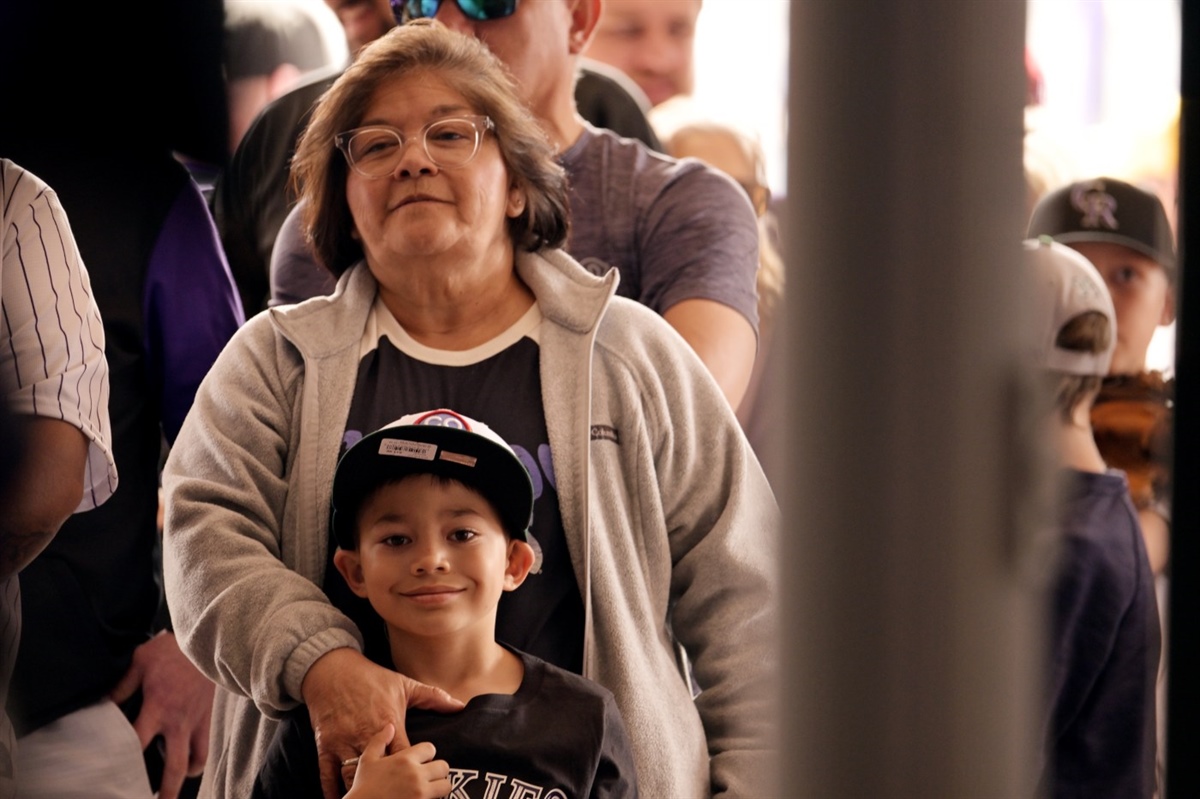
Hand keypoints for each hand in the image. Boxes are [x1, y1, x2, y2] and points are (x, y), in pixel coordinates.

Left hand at [109, 631, 214, 798]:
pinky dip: (198, 760)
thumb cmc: (171, 650)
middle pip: (174, 766)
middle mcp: (178, 721)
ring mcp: (195, 722)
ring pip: (194, 761)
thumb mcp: (140, 662)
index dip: (123, 758)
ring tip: (173, 790)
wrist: (205, 642)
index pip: (137, 741)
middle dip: (165, 789)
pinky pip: (205, 747)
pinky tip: (190, 765)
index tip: (111, 771)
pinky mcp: (207, 718)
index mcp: (158, 707)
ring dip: (184, 779)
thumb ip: (122, 686)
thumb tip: (104, 704)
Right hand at [301, 648, 463, 798]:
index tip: (423, 781)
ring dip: (363, 791)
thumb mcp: (405, 685)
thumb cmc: (372, 678)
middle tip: (402, 796)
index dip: (415, 771)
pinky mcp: (325, 746)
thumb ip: (433, 697)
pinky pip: (327, 775)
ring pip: (353, 776)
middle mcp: (366, 735)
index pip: (407, 756)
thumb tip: (461, 705)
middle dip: (392, 787)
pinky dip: (332, 790)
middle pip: (382, 772)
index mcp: (389, 723)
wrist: (333, 670)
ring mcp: (343, 742)